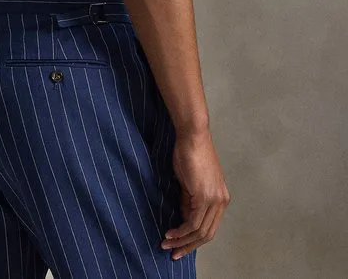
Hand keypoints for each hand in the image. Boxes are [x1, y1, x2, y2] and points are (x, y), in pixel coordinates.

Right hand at [161, 127, 230, 259]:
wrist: (192, 136)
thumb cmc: (189, 153)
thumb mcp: (189, 182)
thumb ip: (189, 201)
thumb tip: (184, 217)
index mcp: (221, 197)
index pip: (210, 227)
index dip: (194, 240)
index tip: (179, 246)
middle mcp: (221, 201)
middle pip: (207, 234)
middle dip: (188, 246)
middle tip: (173, 252)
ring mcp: (215, 199)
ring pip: (200, 231)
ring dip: (181, 240)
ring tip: (166, 243)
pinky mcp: (205, 196)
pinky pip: (193, 222)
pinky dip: (180, 231)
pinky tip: (170, 233)